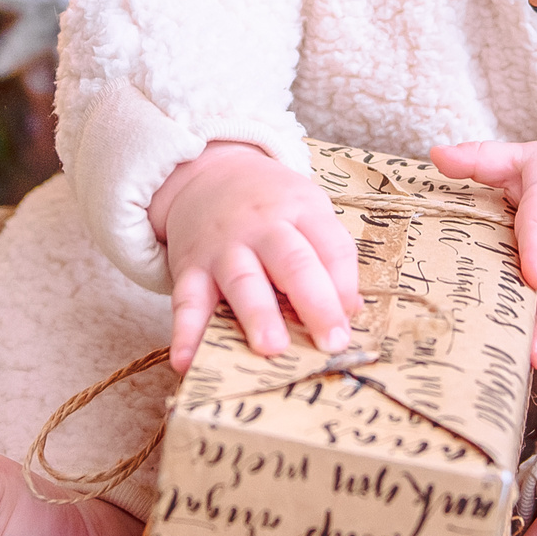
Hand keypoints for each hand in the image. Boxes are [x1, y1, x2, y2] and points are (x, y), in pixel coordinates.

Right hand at [149, 142, 361, 372]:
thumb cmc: (271, 205)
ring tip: (273, 348)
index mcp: (301, 211)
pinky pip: (187, 301)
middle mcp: (262, 227)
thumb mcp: (308, 212)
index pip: (332, 247)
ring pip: (242, 281)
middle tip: (331, 342)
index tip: (350, 320)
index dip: (345, 285)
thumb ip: (331, 258)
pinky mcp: (190, 267)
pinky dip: (185, 334)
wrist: (210, 173)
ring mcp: (223, 248)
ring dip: (258, 315)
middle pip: (293, 263)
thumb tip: (350, 310)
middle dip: (315, 304)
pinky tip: (187, 363)